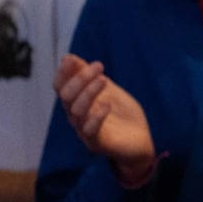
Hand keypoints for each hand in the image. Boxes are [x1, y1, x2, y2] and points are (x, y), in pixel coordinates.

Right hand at [54, 54, 155, 183]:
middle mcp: (77, 117)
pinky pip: (90, 131)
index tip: (71, 59)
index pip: (61, 87)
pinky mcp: (97, 144)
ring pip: (76, 112)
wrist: (141, 141)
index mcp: (77, 103)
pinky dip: (97, 117)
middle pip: (66, 97)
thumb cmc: (122, 115)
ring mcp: (85, 131)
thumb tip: (70, 57)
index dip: (63, 73)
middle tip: (98, 65)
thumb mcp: (109, 90)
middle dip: (80, 79)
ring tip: (103, 79)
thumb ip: (92, 77)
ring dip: (88, 93)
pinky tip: (107, 105)